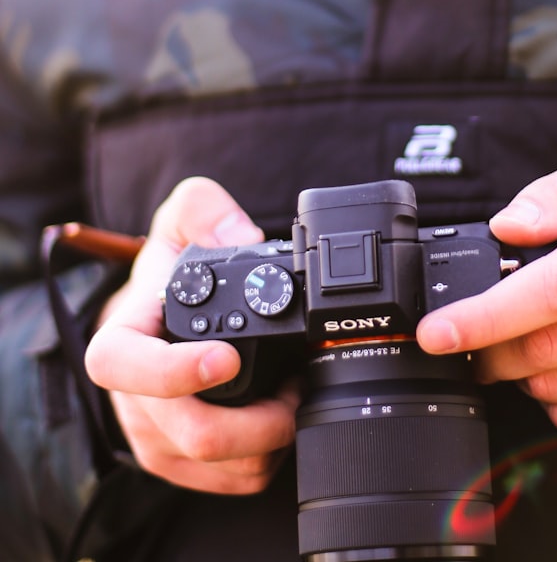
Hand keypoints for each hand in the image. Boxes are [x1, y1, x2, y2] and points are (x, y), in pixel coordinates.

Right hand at [85, 177, 300, 493]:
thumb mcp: (180, 223)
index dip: (172, 371)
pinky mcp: (186, 466)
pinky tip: (279, 416)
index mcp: (124, 342)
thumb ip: (204, 211)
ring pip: (225, 466)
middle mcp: (136, 401)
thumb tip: (242, 239)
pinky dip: (272, 454)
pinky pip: (238, 479)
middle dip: (264, 417)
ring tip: (293, 392)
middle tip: (299, 383)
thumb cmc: (168, 278)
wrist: (159, 321)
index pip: (123, 367)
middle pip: (195, 435)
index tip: (226, 358)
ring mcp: (159, 440)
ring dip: (274, 435)